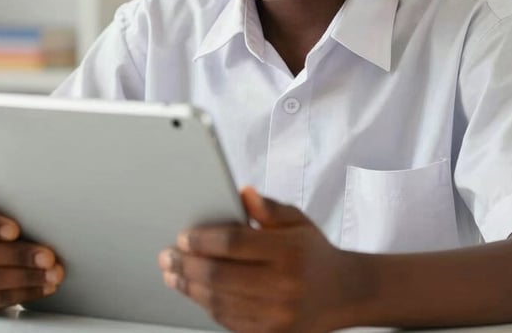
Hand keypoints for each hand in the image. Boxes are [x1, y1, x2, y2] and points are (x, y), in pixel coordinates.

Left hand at [158, 187, 363, 331]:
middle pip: (219, 275)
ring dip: (189, 287)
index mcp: (288, 251)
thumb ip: (268, 207)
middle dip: (186, 265)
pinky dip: (207, 306)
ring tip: (173, 275)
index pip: (234, 243)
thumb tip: (242, 192)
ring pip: (219, 302)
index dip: (202, 240)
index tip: (182, 236)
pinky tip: (195, 292)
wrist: (344, 293)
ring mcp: (277, 315)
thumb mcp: (297, 220)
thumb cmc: (313, 252)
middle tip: (167, 256)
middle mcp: (283, 286)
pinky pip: (229, 321)